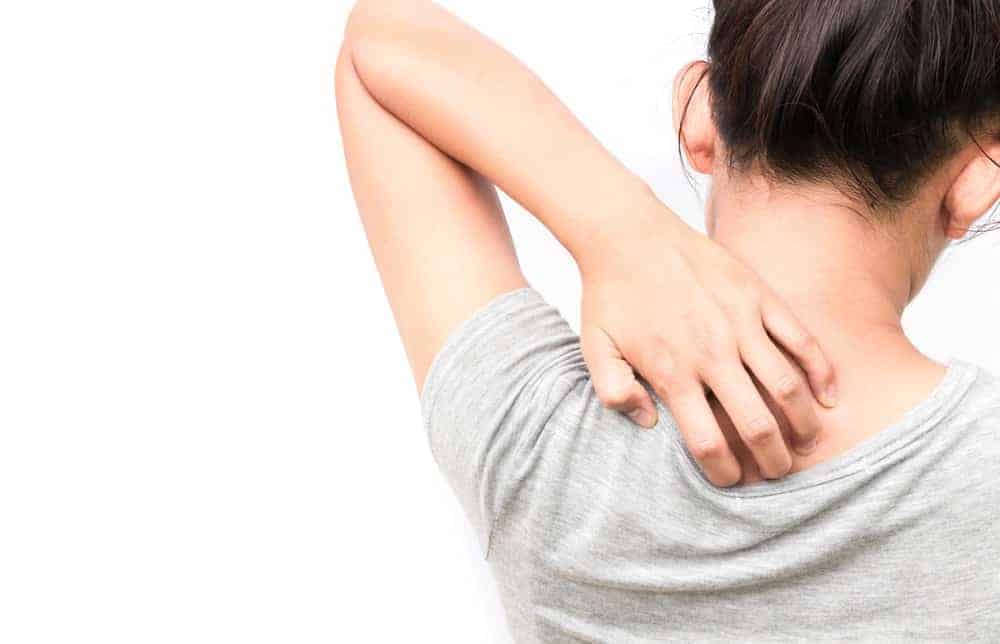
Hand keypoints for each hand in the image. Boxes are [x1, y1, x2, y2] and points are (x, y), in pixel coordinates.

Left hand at [577, 203, 835, 486]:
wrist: (627, 234)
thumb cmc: (610, 295)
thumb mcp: (594, 348)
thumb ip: (614, 392)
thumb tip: (650, 424)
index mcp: (673, 372)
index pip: (708, 442)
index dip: (724, 471)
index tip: (730, 480)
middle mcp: (712, 353)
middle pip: (757, 424)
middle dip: (773, 461)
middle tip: (778, 473)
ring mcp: (741, 323)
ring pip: (788, 387)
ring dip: (803, 424)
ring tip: (806, 444)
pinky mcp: (759, 296)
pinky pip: (801, 339)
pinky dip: (821, 371)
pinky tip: (828, 396)